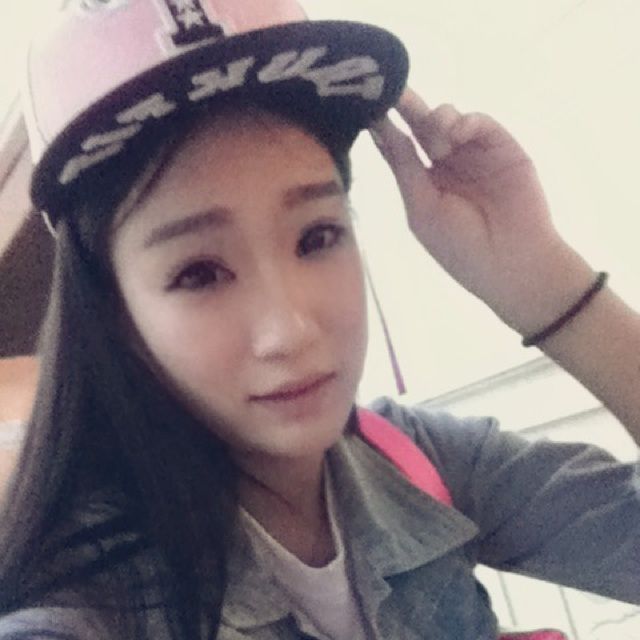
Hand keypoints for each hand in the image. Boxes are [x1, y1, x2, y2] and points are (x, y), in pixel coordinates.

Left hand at [370, 88, 593, 334]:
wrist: (511, 263)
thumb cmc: (460, 246)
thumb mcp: (422, 209)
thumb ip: (405, 168)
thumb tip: (382, 132)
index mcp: (423, 182)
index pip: (398, 147)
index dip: (383, 128)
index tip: (363, 105)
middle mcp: (446, 163)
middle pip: (420, 126)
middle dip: (405, 107)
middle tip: (390, 89)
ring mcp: (473, 153)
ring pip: (447, 119)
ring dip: (436, 122)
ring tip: (439, 145)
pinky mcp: (501, 146)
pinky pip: (479, 122)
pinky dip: (465, 121)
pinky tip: (457, 133)